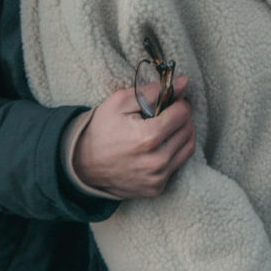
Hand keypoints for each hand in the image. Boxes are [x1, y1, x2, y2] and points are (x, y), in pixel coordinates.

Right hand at [73, 76, 195, 198]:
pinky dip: (175, 150)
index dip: (178, 101)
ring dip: (182, 132)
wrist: (81, 164)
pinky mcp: (156, 188)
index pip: (183, 112)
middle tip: (167, 111)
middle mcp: (156, 161)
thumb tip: (183, 82)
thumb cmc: (101, 129)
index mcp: (148, 137)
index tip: (169, 99)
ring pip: (188, 146)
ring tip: (166, 126)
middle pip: (188, 129)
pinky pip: (178, 164)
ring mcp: (157, 177)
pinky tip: (160, 144)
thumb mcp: (121, 101)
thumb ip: (154, 91)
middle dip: (182, 115)